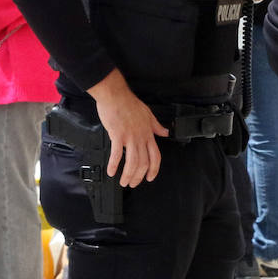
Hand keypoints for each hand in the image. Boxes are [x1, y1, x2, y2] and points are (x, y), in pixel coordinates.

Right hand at [87, 70, 168, 187]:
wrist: (115, 95)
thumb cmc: (129, 104)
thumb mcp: (148, 114)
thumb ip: (156, 126)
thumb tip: (165, 132)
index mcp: (148, 133)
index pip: (156, 156)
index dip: (154, 169)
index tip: (150, 177)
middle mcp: (141, 137)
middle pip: (144, 162)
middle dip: (139, 176)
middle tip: (133, 183)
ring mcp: (130, 137)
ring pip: (133, 161)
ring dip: (128, 175)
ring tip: (123, 182)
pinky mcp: (117, 135)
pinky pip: (117, 154)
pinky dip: (114, 165)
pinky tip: (111, 171)